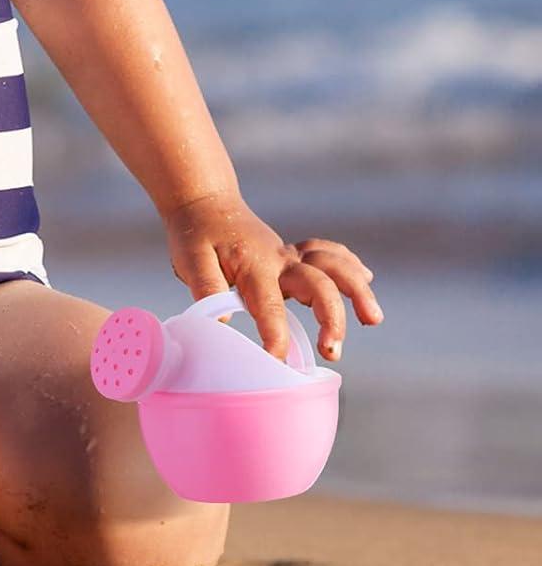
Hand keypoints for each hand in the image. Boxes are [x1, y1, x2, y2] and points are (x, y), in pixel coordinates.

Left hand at [160, 188, 383, 362]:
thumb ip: (207, 290)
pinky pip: (327, 255)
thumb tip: (223, 324)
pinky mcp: (293, 254)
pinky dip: (348, 265)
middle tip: (332, 351)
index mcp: (254, 267)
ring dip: (355, 290)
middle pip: (317, 285)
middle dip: (331, 318)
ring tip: (373, 319)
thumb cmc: (194, 235)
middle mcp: (279, 260)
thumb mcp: (191, 260)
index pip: (270, 308)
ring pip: (332, 267)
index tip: (279, 364)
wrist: (203, 201)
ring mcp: (289, 256)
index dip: (276, 339)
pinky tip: (366, 278)